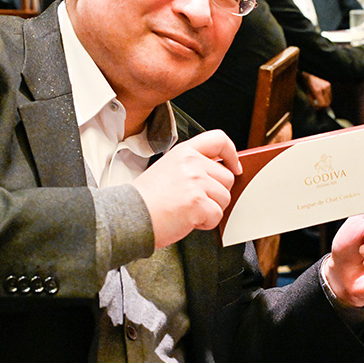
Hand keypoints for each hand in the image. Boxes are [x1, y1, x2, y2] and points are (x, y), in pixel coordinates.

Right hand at [130, 131, 241, 249]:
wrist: (128, 216)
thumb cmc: (145, 199)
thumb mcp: (168, 169)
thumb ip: (192, 167)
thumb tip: (217, 175)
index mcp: (184, 152)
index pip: (218, 139)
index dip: (231, 154)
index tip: (235, 166)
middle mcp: (192, 163)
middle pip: (227, 177)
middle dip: (216, 193)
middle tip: (194, 201)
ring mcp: (196, 182)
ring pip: (225, 198)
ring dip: (211, 209)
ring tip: (187, 210)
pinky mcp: (198, 202)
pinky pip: (217, 215)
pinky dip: (205, 223)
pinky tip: (187, 219)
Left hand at [301, 73, 331, 107]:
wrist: (310, 71)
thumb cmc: (307, 81)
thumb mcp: (307, 92)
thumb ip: (312, 101)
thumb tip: (317, 108)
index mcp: (317, 90)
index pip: (323, 104)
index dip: (320, 108)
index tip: (317, 108)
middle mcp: (324, 88)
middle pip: (328, 103)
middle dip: (324, 106)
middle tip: (319, 105)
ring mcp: (328, 85)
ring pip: (330, 98)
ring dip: (326, 101)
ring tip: (320, 99)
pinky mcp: (329, 84)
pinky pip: (330, 93)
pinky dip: (326, 96)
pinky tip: (322, 94)